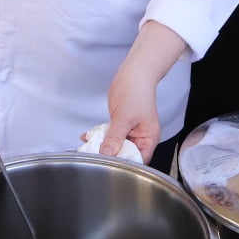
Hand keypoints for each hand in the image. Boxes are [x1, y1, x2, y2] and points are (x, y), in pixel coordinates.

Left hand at [98, 20, 186, 162]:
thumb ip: (115, 137)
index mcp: (149, 138)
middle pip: (126, 155)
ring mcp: (130, 132)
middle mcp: (141, 137)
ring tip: (89, 147)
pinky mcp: (120, 125)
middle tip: (95, 156)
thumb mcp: (125, 117)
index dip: (125, 164)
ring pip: (115, 146)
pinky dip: (100, 137)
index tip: (109, 165)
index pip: (138, 160)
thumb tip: (107, 154)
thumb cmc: (137, 91)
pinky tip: (89, 137)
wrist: (133, 73)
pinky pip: (110, 136)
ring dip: (103, 146)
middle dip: (111, 156)